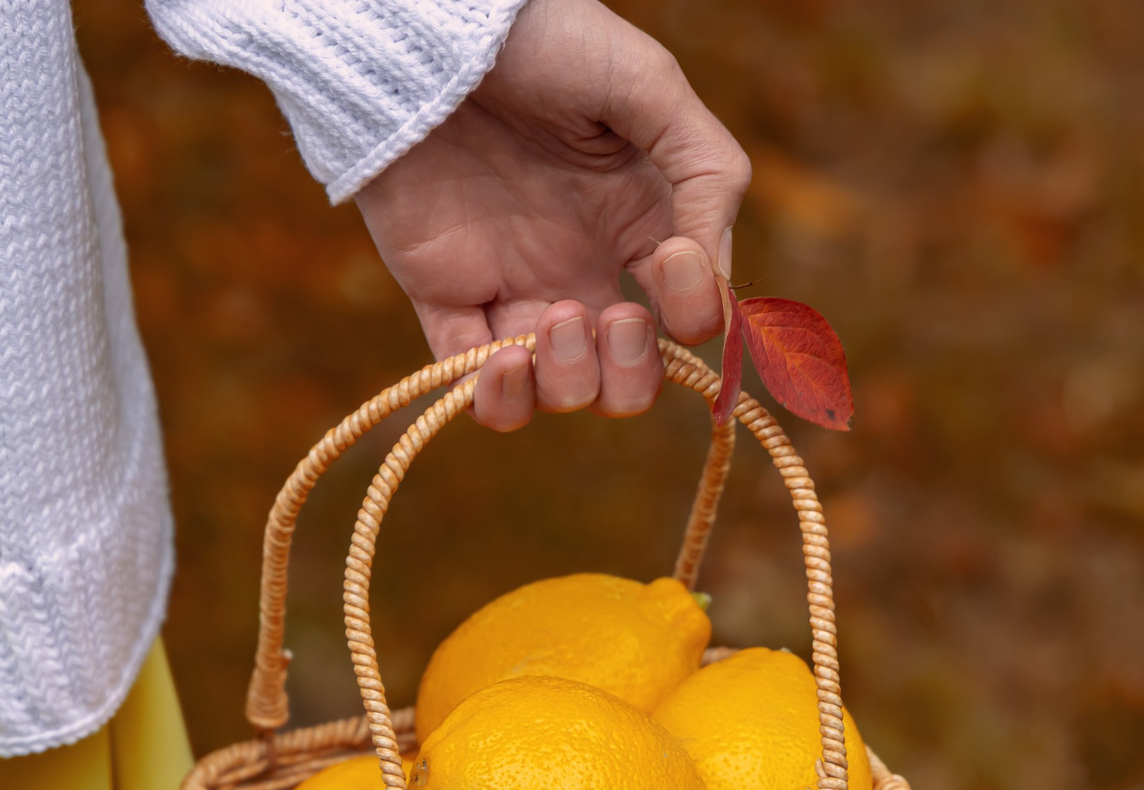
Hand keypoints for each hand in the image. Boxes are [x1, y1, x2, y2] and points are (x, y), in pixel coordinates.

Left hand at [353, 0, 750, 429]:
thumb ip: (704, 175)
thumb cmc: (546, 41)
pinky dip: (495, 398)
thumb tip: (708, 276)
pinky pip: (469, 384)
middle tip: (611, 316)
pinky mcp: (445, 295)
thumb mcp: (650, 87)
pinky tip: (502, 360)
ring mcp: (513, 286)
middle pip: (627, 379)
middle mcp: (581, 266)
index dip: (692, 315)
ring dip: (570, 384)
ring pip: (558, 393)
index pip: (686, 315)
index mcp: (639, 222)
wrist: (435, 32)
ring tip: (552, 320)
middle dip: (632, 375)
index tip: (669, 259)